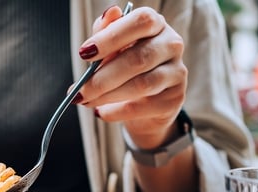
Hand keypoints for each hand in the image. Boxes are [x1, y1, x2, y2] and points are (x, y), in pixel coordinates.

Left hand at [75, 6, 187, 149]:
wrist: (144, 104)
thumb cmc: (124, 68)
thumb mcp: (111, 48)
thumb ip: (105, 32)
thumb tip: (109, 13)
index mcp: (155, 24)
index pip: (141, 22)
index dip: (111, 37)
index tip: (84, 53)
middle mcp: (171, 44)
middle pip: (139, 58)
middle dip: (103, 77)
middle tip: (80, 90)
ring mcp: (177, 73)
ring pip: (141, 85)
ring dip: (107, 96)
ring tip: (86, 101)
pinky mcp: (174, 100)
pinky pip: (142, 107)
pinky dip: (116, 112)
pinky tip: (101, 112)